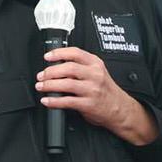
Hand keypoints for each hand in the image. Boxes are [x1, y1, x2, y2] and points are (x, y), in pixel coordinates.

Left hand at [36, 47, 157, 144]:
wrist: (120, 109)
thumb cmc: (106, 90)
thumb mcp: (97, 72)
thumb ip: (81, 67)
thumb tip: (57, 65)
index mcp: (95, 64)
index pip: (75, 53)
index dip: (59, 53)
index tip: (47, 57)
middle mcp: (94, 75)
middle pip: (68, 68)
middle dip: (51, 71)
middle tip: (41, 75)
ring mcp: (92, 90)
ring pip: (66, 84)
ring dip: (49, 85)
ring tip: (41, 86)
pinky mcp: (88, 104)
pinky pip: (67, 102)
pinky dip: (54, 101)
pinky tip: (47, 101)